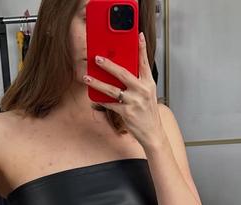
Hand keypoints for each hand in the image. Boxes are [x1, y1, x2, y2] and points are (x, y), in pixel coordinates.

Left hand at [83, 32, 163, 149]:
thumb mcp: (147, 94)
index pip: (145, 63)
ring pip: (112, 89)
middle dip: (108, 65)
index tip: (139, 36)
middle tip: (97, 58)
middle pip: (123, 74)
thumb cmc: (148, 113)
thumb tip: (121, 72)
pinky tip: (93, 96)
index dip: (142, 48)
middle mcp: (142, 91)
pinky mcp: (127, 112)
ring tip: (87, 77)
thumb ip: (137, 82)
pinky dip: (101, 100)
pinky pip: (110, 104)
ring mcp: (134, 102)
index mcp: (148, 83)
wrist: (152, 133)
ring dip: (97, 83)